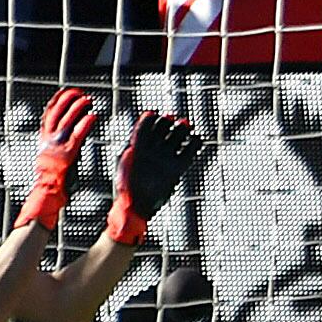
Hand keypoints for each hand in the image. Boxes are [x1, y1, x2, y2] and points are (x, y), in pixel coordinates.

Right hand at [15, 88, 103, 231]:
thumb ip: (57, 145)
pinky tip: (92, 116)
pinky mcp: (68, 155)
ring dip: (77, 108)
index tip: (64, 91)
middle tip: (79, 92)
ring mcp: (57, 148)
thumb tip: (67, 135)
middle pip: (55, 114)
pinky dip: (84, 124)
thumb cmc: (53, 181)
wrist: (47, 196)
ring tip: (87, 100)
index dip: (56, 102)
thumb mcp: (51, 158)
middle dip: (66, 100)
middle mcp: (48, 142)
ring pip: (66, 121)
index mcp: (44, 142)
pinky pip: (77, 135)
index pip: (48, 116)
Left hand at [107, 111, 203, 245]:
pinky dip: (194, 146)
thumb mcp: (124, 172)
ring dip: (181, 130)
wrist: (137, 207)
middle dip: (167, 123)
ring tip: (186, 124)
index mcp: (136, 150)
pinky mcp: (176, 169)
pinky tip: (197, 139)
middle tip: (172, 117)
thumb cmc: (126, 191)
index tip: (152, 114)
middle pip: (161, 131)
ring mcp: (164, 159)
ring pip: (175, 139)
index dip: (148, 120)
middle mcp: (151, 152)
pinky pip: (188, 154)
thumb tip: (131, 149)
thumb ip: (129, 158)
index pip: (144, 129)